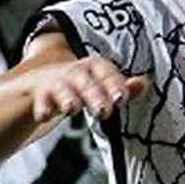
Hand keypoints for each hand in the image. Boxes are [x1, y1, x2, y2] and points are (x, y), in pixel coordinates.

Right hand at [29, 55, 146, 123]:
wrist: (44, 82)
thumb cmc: (81, 86)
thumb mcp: (102, 85)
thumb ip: (122, 88)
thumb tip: (144, 84)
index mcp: (94, 67)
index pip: (106, 72)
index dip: (115, 84)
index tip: (122, 98)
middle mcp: (75, 73)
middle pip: (86, 82)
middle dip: (94, 95)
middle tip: (103, 110)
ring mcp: (57, 83)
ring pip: (63, 90)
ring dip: (68, 98)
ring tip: (72, 108)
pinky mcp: (40, 95)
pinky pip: (41, 101)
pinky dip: (42, 108)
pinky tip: (44, 116)